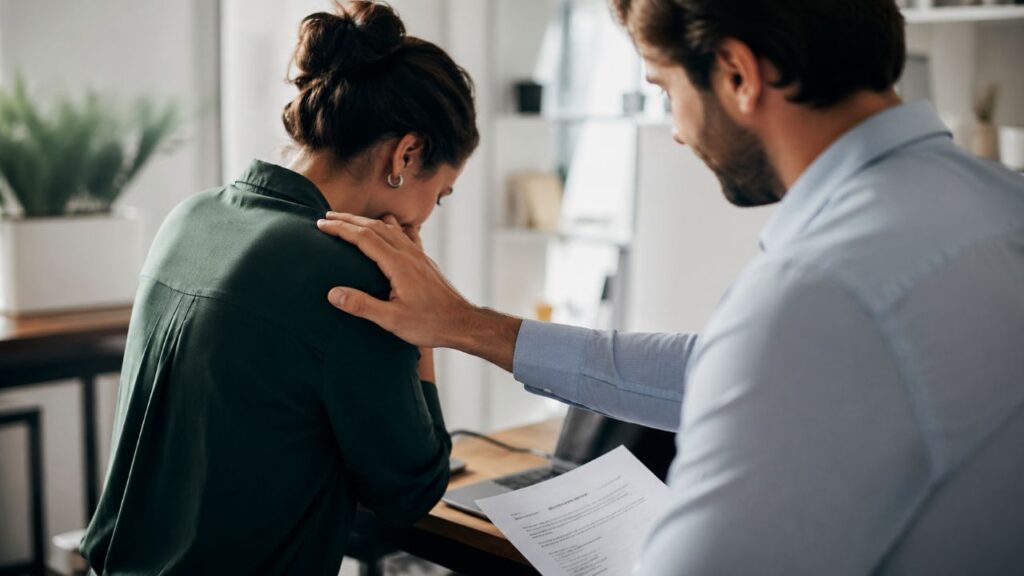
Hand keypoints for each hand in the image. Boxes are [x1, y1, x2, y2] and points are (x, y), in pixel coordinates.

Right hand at [317, 212, 473, 348]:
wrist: (463, 323)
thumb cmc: (430, 324)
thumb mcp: (392, 320)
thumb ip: (362, 305)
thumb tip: (333, 293)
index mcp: (398, 264)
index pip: (363, 238)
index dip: (341, 228)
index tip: (322, 224)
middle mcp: (408, 254)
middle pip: (375, 227)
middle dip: (349, 220)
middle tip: (328, 216)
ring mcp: (418, 256)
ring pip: (390, 230)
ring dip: (367, 222)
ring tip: (350, 221)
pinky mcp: (425, 262)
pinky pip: (404, 236)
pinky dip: (388, 228)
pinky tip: (389, 226)